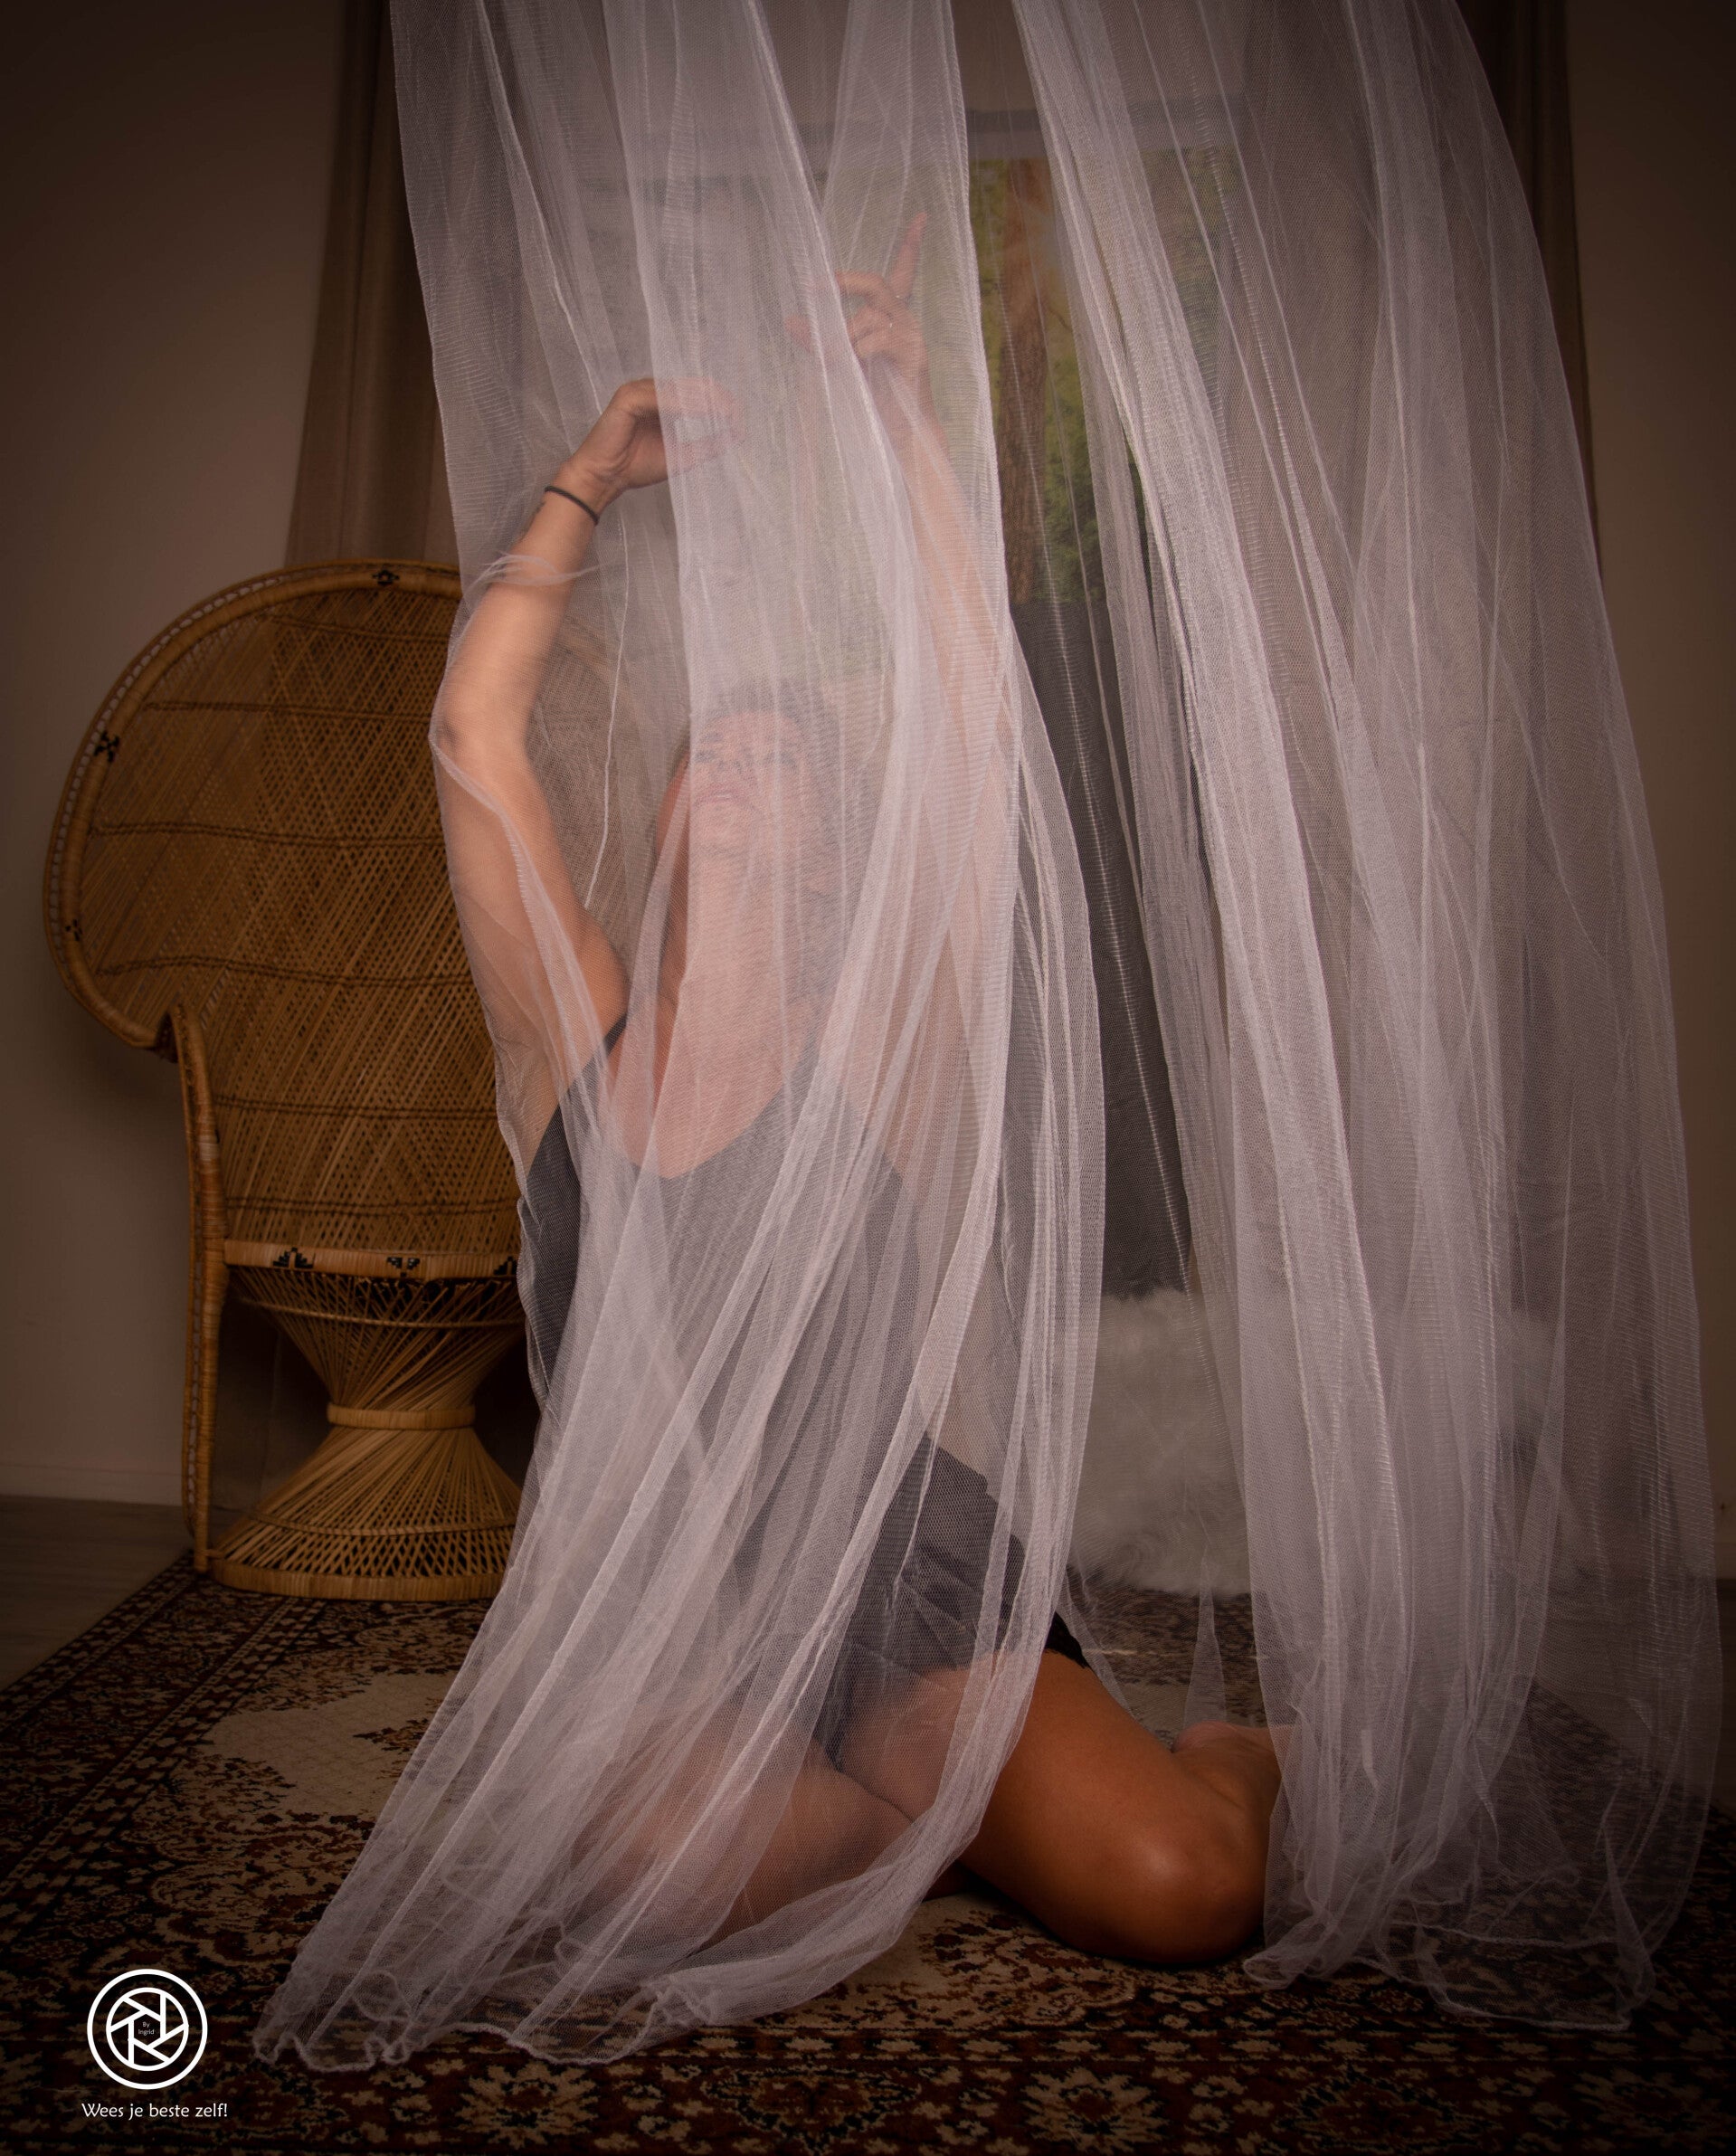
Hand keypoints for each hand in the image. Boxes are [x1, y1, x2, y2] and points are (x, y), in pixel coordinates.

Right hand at [560, 377, 739, 511]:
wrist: (605, 478)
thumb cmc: (636, 467)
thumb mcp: (681, 456)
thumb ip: (706, 445)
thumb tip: (736, 436)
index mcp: (664, 401)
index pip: (697, 393)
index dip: (720, 402)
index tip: (741, 417)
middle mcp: (652, 391)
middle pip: (691, 387)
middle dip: (716, 399)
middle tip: (738, 412)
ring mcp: (638, 391)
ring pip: (677, 390)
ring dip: (702, 400)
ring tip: (723, 411)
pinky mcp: (627, 398)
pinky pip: (659, 398)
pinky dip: (680, 404)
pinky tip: (699, 411)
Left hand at [790, 214, 936, 438]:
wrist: (905, 433)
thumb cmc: (877, 397)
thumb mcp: (843, 364)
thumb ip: (819, 342)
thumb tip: (789, 321)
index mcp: (892, 317)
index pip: (904, 271)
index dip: (912, 244)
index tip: (922, 216)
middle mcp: (905, 321)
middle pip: (877, 283)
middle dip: (845, 281)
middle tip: (817, 287)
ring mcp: (912, 337)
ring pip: (870, 316)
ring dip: (846, 334)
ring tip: (839, 358)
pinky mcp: (913, 356)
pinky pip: (877, 340)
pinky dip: (858, 351)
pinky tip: (856, 366)